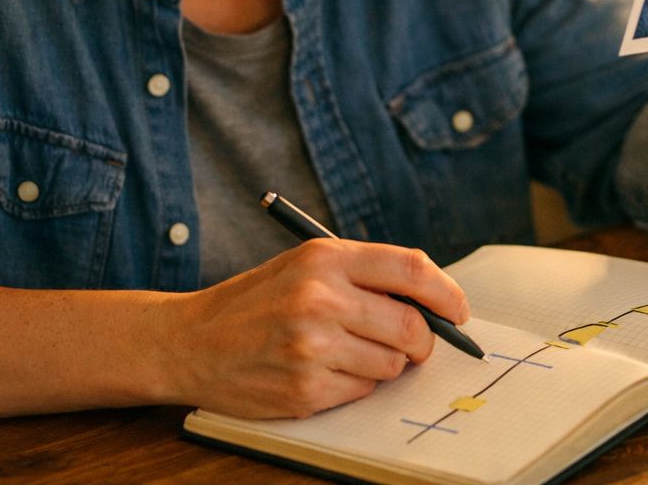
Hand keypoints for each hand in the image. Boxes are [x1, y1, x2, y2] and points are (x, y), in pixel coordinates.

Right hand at [162, 239, 470, 417]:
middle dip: (422, 341)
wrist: (188, 341)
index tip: (458, 310)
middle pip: (412, 325)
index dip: (447, 293)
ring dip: (383, 364)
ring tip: (346, 352)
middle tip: (412, 344)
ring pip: (392, 364)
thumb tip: (435, 303)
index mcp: (326, 258)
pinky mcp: (304, 388)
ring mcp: (312, 346)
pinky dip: (355, 385)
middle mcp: (320, 298)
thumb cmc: (257, 301)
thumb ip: (366, 275)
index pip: (412, 268)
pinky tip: (322, 371)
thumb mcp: (306, 266)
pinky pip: (363, 390)